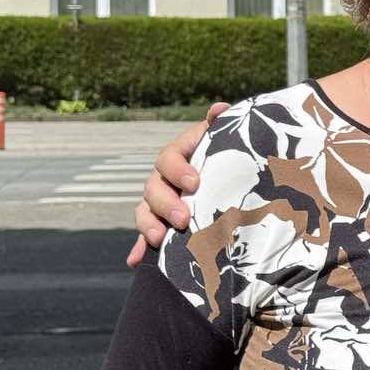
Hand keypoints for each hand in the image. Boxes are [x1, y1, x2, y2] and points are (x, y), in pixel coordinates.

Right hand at [126, 102, 228, 266]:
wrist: (233, 177)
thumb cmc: (230, 156)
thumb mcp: (226, 141)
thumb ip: (221, 126)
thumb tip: (219, 108)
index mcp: (180, 155)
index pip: (169, 158)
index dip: (178, 169)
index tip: (195, 183)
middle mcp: (166, 178)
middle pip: (153, 188)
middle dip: (166, 204)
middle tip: (183, 219)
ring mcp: (162, 202)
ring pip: (145, 212)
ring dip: (149, 227)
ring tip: (159, 240)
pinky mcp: (163, 224)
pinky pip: (146, 237)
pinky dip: (140, 249)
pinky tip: (136, 261)